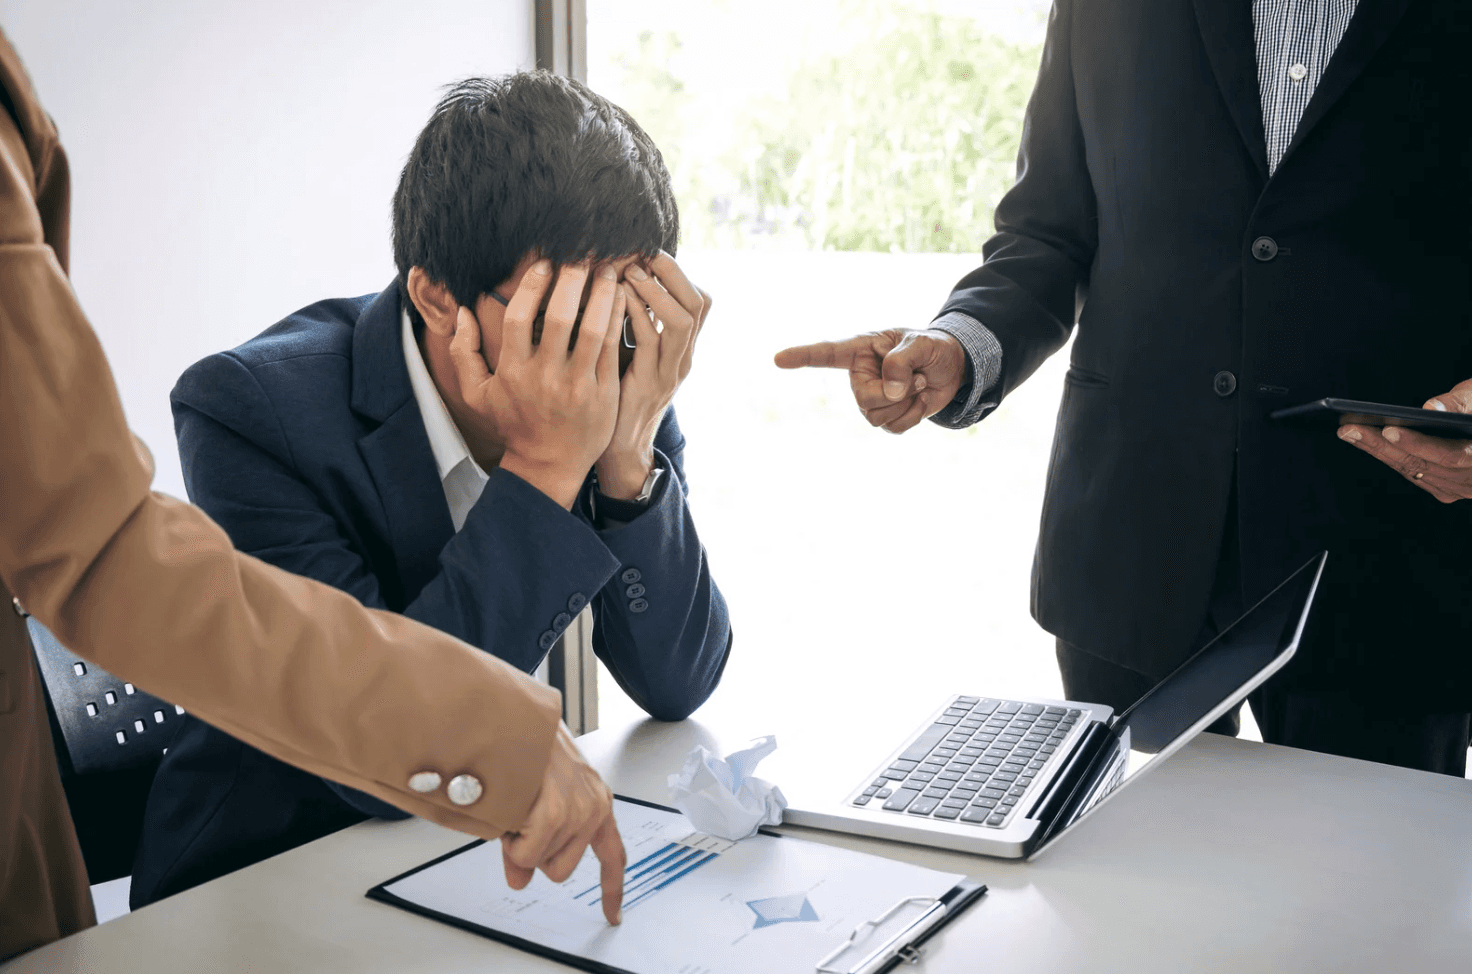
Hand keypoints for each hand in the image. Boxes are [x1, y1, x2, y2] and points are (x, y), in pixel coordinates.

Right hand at [449, 260, 625, 507]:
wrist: (548, 464)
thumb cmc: (513, 423)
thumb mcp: (477, 395)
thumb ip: (463, 353)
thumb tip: (461, 312)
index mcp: (513, 371)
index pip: (519, 318)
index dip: (532, 285)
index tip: (545, 263)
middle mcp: (545, 377)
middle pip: (560, 317)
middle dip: (572, 279)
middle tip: (583, 255)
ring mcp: (577, 385)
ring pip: (593, 328)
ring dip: (602, 293)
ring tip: (608, 269)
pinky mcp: (603, 392)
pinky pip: (612, 347)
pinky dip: (617, 318)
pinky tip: (621, 296)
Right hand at [501, 724, 625, 924]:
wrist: (513, 718)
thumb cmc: (527, 750)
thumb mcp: (538, 799)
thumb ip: (535, 844)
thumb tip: (520, 879)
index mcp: (596, 803)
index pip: (613, 855)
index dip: (612, 889)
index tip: (613, 914)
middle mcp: (594, 808)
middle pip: (561, 871)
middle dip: (535, 853)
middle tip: (523, 821)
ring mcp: (578, 811)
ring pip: (541, 863)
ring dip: (521, 841)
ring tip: (519, 805)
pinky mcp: (557, 813)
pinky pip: (527, 854)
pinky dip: (511, 839)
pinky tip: (513, 809)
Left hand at [595, 252, 710, 498]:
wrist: (619, 447)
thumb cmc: (619, 394)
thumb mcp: (634, 353)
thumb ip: (636, 324)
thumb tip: (621, 281)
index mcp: (683, 347)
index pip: (701, 300)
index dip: (680, 273)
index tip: (650, 253)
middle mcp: (684, 357)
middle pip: (700, 303)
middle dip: (674, 273)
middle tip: (646, 254)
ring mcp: (670, 372)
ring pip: (683, 321)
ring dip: (656, 291)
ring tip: (632, 272)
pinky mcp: (649, 384)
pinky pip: (650, 343)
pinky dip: (636, 315)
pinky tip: (617, 300)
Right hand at [774, 328, 966, 433]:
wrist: (953, 368)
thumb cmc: (933, 348)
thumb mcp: (923, 343)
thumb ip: (903, 361)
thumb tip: (890, 391)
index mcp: (861, 349)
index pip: (826, 354)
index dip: (802, 356)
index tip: (779, 359)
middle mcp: (860, 375)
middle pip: (863, 399)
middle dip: (894, 394)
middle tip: (916, 377)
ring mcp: (870, 398)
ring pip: (876, 417)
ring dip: (906, 403)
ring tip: (918, 384)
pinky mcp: (886, 416)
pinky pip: (892, 428)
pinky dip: (912, 417)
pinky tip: (918, 400)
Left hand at [1338, 378, 1471, 502]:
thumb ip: (1460, 403)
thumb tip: (1429, 408)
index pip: (1450, 455)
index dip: (1418, 444)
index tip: (1389, 429)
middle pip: (1421, 465)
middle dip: (1382, 445)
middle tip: (1349, 428)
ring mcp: (1459, 488)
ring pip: (1413, 471)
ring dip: (1377, 451)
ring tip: (1349, 431)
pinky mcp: (1446, 488)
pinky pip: (1413, 473)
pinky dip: (1389, 457)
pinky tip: (1365, 441)